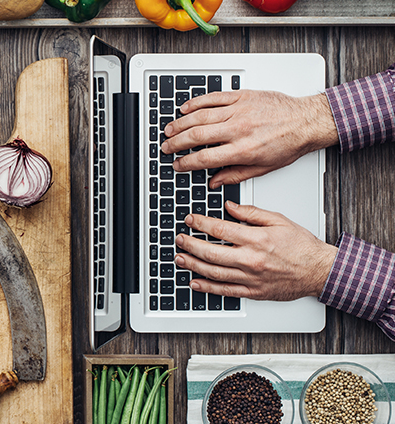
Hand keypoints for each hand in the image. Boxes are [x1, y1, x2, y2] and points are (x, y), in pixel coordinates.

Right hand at [162, 90, 337, 187]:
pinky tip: (186, 108)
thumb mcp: (264, 168)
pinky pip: (213, 98)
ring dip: (180, 123)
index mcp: (244, 150)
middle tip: (166, 147)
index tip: (177, 164)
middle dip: (176, 143)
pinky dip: (196, 102)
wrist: (307, 121)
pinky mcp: (242, 96)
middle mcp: (239, 129)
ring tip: (170, 130)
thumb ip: (235, 175)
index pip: (204, 158)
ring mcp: (239, 110)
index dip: (185, 163)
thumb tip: (215, 182)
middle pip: (196, 136)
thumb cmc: (290, 144)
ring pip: (200, 116)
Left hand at [175, 202, 336, 300]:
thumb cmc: (302, 247)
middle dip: (191, 245)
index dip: (201, 223)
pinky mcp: (253, 292)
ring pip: (214, 273)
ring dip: (193, 265)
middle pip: (212, 252)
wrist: (320, 271)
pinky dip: (208, 288)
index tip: (190, 219)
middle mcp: (252, 260)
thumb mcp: (279, 221)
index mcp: (257, 240)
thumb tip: (230, 206)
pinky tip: (195, 282)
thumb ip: (252, 213)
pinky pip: (226, 291)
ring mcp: (251, 278)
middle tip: (179, 238)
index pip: (221, 229)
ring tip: (180, 258)